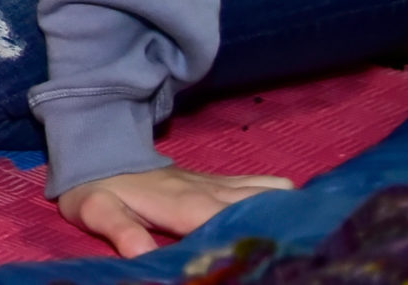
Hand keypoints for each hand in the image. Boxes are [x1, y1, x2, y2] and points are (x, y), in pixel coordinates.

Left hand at [56, 167, 293, 257]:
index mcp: (186, 205)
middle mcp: (211, 191)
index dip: (259, 238)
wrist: (95, 151)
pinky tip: (301, 212)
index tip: (285, 255)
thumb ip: (121, 231)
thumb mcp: (96, 211)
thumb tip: (144, 256)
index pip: (233, 223)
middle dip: (287, 227)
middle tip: (311, 247)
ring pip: (269, 193)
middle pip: (263, 208)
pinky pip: (262, 184)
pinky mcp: (219, 182)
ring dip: (289, 211)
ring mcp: (218, 183)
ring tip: (312, 234)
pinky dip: (283, 197)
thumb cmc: (95, 187)